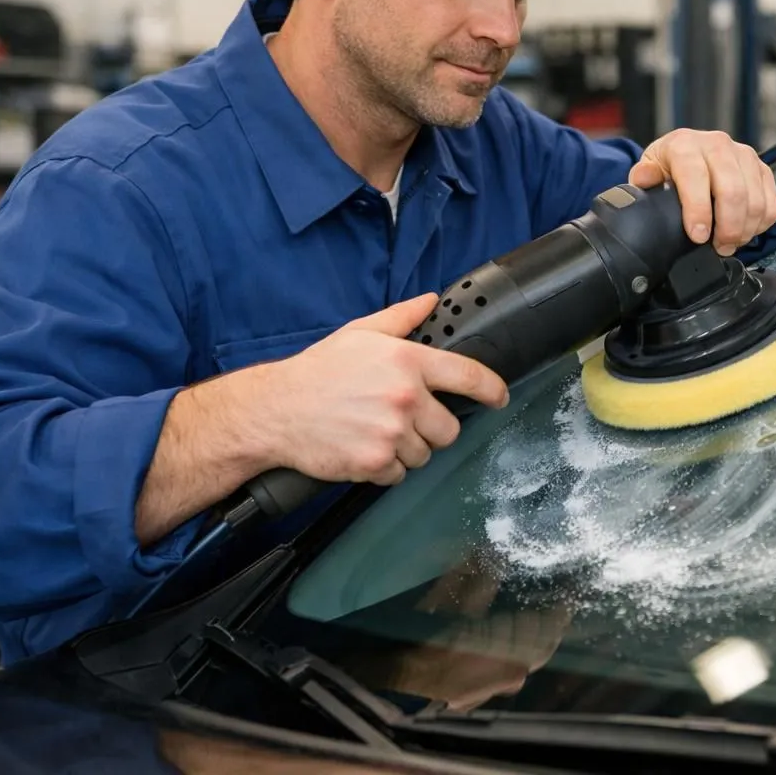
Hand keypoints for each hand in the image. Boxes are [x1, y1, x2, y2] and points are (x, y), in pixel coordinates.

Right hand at [256, 293, 509, 486]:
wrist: (276, 409)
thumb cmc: (318, 371)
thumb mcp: (360, 333)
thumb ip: (401, 318)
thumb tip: (431, 302)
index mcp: (408, 361)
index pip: (468, 376)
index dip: (492, 389)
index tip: (499, 397)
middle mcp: (405, 397)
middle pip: (450, 429)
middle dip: (432, 428)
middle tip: (403, 420)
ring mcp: (391, 432)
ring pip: (424, 454)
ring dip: (407, 449)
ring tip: (375, 432)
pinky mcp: (375, 462)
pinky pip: (400, 474)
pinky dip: (386, 468)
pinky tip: (363, 448)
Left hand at [629, 128, 775, 254]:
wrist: (689, 154)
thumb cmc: (669, 167)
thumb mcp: (649, 169)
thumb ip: (644, 177)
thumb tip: (644, 179)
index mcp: (685, 144)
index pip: (696, 175)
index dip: (698, 210)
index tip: (698, 236)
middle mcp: (717, 144)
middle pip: (733, 190)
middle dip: (727, 227)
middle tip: (719, 247)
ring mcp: (743, 155)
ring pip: (755, 199)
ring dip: (744, 229)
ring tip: (729, 243)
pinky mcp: (762, 169)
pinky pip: (770, 202)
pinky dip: (760, 224)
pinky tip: (744, 232)